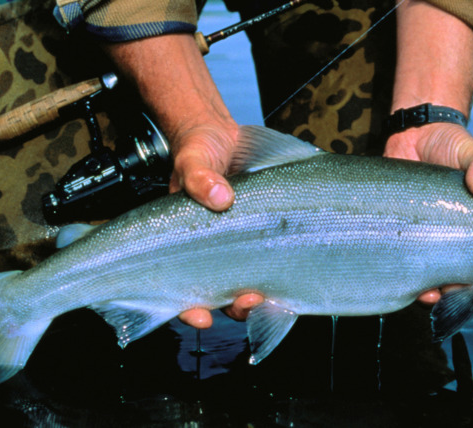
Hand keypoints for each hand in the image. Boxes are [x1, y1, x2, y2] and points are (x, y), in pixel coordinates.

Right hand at [105, 35, 260, 327]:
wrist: (223, 133)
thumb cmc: (199, 149)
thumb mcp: (193, 159)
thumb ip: (199, 177)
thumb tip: (220, 197)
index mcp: (185, 240)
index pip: (181, 287)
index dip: (189, 308)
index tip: (202, 316)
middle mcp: (211, 249)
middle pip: (219, 295)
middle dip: (233, 307)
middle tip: (249, 299)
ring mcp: (239, 244)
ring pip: (246, 286)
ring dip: (258, 299)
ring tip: (272, 296)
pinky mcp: (265, 235)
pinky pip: (271, 263)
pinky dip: (279, 277)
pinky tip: (291, 277)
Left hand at [386, 123, 472, 317]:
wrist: (409, 142)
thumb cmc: (449, 147)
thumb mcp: (470, 150)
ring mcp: (444, 249)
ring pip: (455, 289)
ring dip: (453, 299)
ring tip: (447, 293)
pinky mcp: (415, 248)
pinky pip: (422, 280)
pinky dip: (425, 292)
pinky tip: (425, 291)